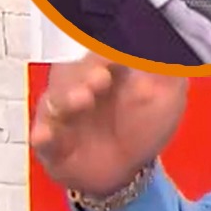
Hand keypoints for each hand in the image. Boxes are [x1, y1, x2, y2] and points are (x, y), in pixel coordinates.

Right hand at [30, 52, 188, 196]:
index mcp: (108, 66)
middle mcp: (80, 84)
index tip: (118, 50)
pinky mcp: (51, 142)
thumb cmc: (145, 124)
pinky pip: (41, 136)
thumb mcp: (168, 93)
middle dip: (84, 71)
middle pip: (72, 70)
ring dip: (65, 99)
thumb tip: (167, 40)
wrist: (128, 169)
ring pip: (55, 99)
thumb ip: (168, 67)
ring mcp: (64, 113)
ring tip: (81, 100)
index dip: (108, 48)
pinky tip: (46, 135)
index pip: (102, 49)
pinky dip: (43, 135)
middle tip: (100, 77)